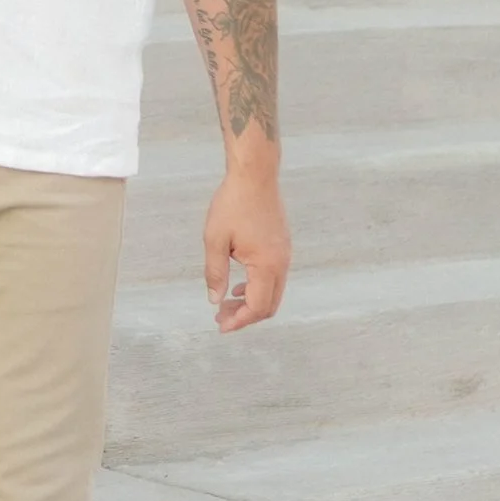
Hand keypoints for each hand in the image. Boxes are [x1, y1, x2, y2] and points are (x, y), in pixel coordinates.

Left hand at [205, 165, 289, 330]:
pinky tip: (240, 283)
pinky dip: (258, 287)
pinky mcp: (283, 246)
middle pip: (269, 305)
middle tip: (220, 316)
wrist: (255, 175)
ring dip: (252, 301)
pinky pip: (274, 277)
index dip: (238, 321)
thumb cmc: (233, 204)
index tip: (220, 325)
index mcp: (266, 265)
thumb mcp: (215, 239)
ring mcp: (285, 255)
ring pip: (273, 292)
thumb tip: (215, 300)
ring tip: (227, 301)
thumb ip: (215, 273)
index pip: (256, 307)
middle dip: (245, 316)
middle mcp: (281, 264)